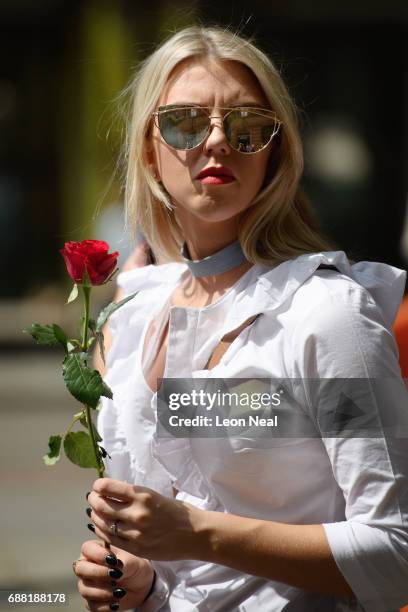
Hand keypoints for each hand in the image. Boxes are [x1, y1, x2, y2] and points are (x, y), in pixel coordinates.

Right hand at [73, 539, 153, 610]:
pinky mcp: (91, 602)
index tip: (113, 561)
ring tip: (121, 592)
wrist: (140, 585)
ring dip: (103, 592)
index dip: (98, 554)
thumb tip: (116, 571)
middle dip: (97, 573)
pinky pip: (91, 605)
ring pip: (85, 589)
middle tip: (115, 576)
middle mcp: (87, 566)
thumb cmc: (134, 566)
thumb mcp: (133, 561)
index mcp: (96, 550)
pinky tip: (116, 603)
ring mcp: (87, 584)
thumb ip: (124, 563)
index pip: (87, 548)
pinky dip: (105, 606)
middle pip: (80, 569)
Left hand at [87, 478, 205, 561]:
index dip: (99, 486)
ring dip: (95, 516)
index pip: (109, 488)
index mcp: (144, 496)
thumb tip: (113, 492)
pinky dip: (102, 532)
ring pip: (103, 524)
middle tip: (92, 498)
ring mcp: (136, 534)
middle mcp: (137, 514)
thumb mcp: (156, 496)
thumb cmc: (179, 512)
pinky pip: (111, 540)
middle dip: (93, 500)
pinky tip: (101, 527)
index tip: (97, 486)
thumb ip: (135, 495)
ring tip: (95, 512)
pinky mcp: (136, 549)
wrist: (196, 534)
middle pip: (102, 506)